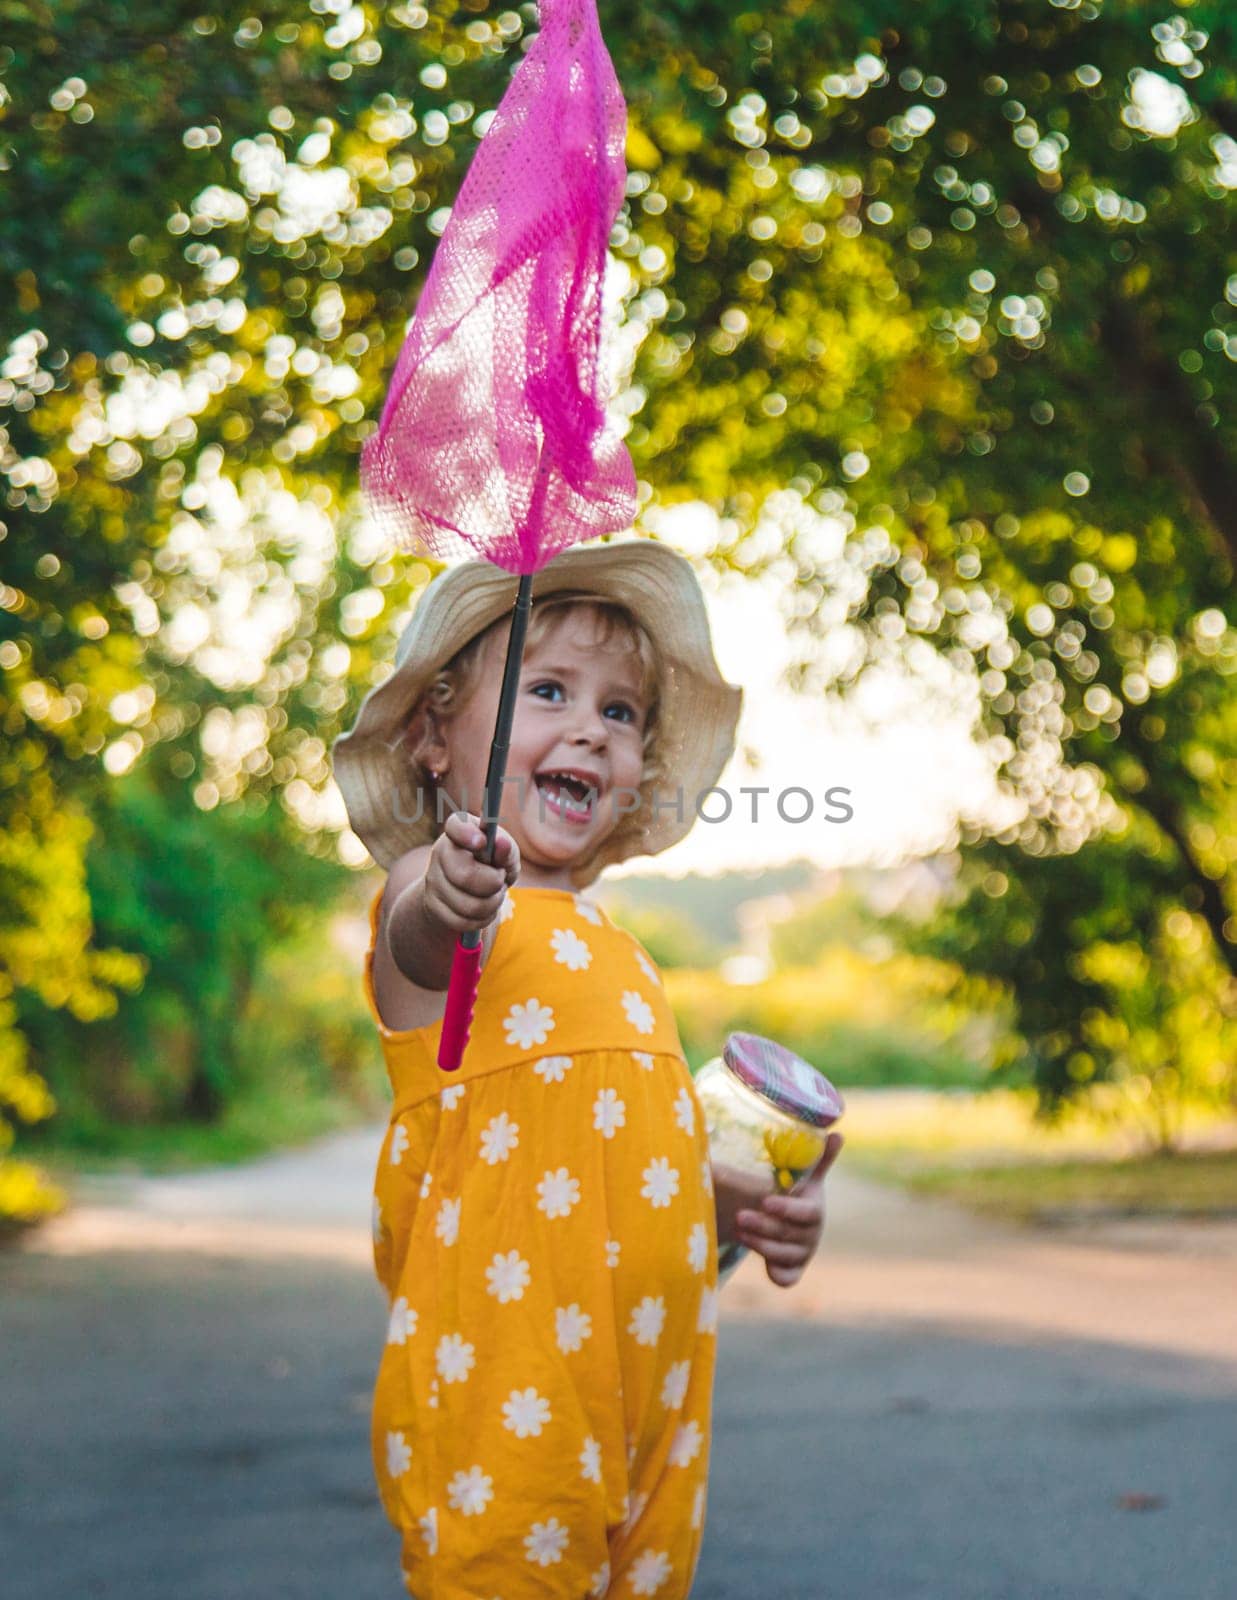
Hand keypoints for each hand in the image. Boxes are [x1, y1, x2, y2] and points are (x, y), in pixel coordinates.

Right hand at [422, 810, 519, 934]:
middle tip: (500, 879)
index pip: (455, 826)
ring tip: (495, 894)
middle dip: (493, 882)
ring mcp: (433, 881)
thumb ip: (506, 849)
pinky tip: (485, 909)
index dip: (468, 834)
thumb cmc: (491, 865)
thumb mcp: (504, 855)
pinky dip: (483, 918)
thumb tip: (502, 844)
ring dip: (492, 903)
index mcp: (457, 832)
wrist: (466, 891)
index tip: (483, 842)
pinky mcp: (433, 906)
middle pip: (465, 875)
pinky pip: (464, 921)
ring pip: (469, 905)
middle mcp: (440, 853)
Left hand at [732, 1132, 843, 1288]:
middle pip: (788, 1234)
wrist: (792, 1223)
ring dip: (760, 1245)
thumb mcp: (806, 1175)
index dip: (787, 1209)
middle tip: (739, 1215)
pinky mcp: (792, 1271)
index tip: (765, 1201)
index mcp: (815, 1211)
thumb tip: (837, 1133)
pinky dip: (777, 1274)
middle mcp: (811, 1235)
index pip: (807, 1213)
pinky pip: (786, 1279)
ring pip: (783, 1256)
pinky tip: (763, 1264)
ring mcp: (802, 1255)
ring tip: (738, 1230)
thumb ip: (819, 1157)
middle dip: (762, 1226)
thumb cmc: (795, 1193)